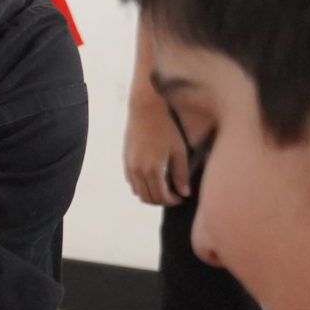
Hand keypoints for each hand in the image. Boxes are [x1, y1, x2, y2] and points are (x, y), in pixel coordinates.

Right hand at [124, 84, 190, 206]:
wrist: (146, 109)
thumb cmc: (167, 127)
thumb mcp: (180, 151)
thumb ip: (181, 175)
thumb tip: (184, 193)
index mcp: (152, 170)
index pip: (161, 197)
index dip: (172, 201)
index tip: (182, 198)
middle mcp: (137, 171)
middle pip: (147, 198)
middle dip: (162, 201)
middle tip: (174, 196)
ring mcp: (129, 166)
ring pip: (137, 192)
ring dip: (150, 194)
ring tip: (164, 188)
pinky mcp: (125, 160)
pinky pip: (132, 181)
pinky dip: (142, 185)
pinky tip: (153, 177)